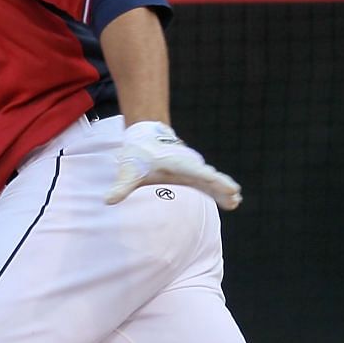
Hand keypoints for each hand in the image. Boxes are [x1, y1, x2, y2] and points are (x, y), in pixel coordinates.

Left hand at [106, 121, 241, 209]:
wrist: (146, 139)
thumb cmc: (139, 155)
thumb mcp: (128, 171)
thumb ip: (121, 186)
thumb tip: (107, 200)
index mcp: (178, 163)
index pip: (197, 171)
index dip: (211, 179)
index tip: (222, 183)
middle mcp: (189, 166)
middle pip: (209, 176)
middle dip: (221, 185)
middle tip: (235, 195)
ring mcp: (193, 170)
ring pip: (212, 181)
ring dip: (223, 191)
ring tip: (236, 202)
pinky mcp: (193, 176)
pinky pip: (209, 185)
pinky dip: (219, 192)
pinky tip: (230, 203)